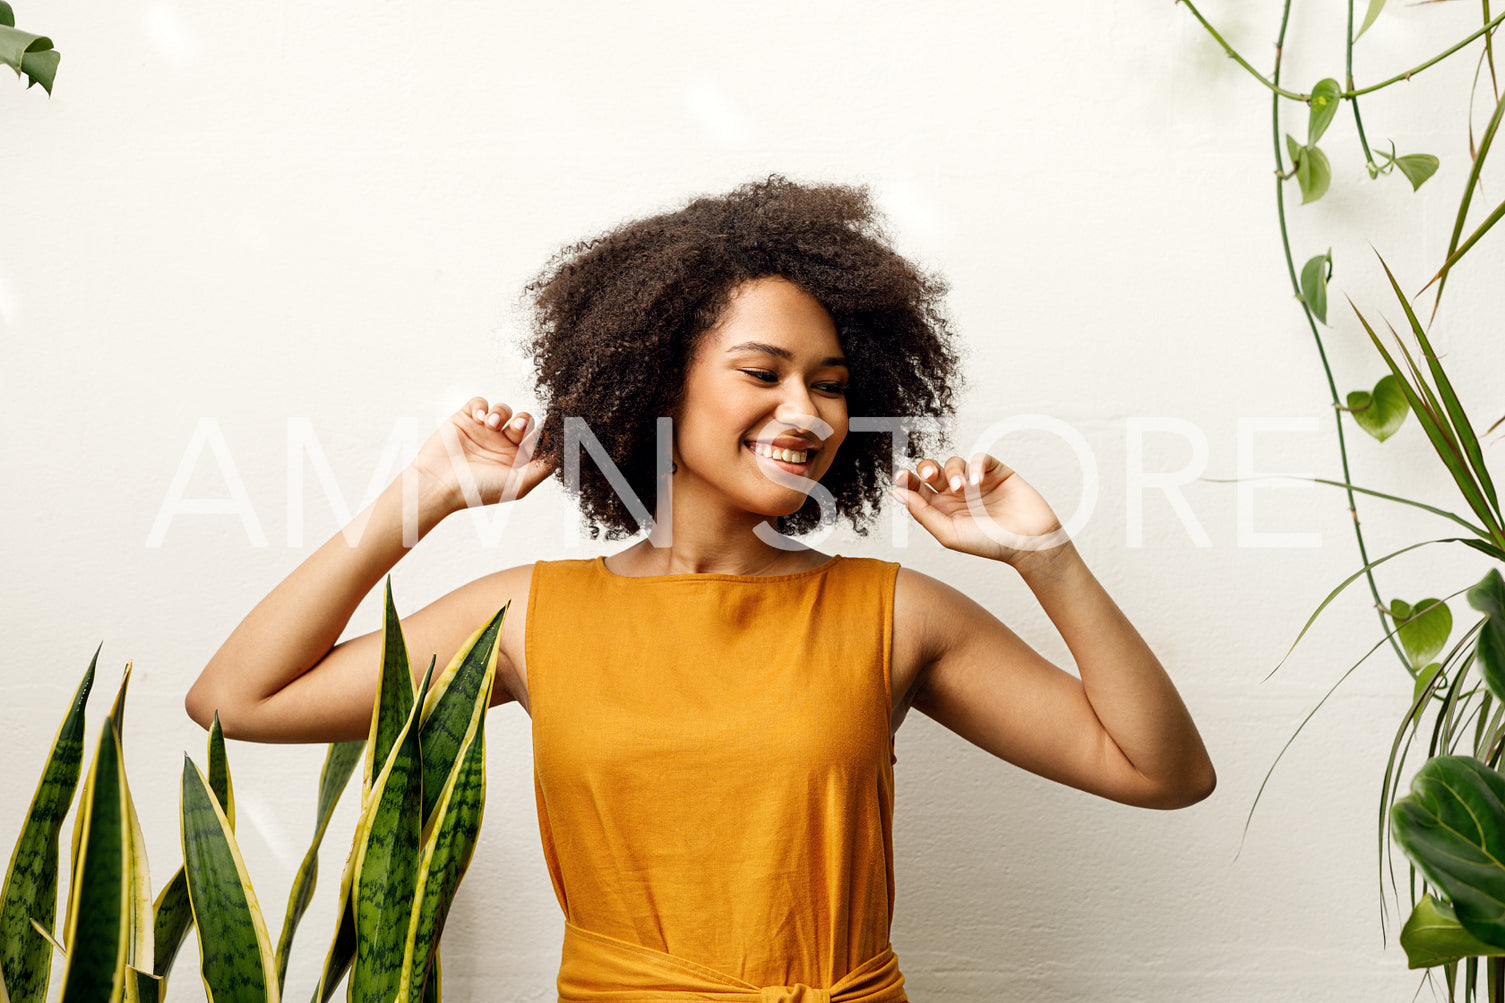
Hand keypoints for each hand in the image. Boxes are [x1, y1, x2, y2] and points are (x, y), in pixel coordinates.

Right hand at [409, 397, 555, 512]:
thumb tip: (567, 450)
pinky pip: (480, 402)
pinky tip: (480, 420)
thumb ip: (543, 467)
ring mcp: (484, 431)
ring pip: (504, 410)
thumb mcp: (518, 484)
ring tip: (491, 425)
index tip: (556, 421)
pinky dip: (483, 406)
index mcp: (517, 460)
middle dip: (523, 422)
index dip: (548, 430)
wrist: (439, 485)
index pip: (539, 439)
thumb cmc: (478, 490)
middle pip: (524, 422)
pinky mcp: (466, 419)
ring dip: (502, 413)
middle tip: (515, 428)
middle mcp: (503, 444)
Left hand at [890, 452, 1067, 565]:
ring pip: (954, 462)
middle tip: (929, 474)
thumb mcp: (948, 533)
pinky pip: (980, 458)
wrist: (1028, 542)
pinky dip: (975, 466)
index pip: (918, 488)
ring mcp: (976, 482)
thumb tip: (895, 492)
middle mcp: (956, 494)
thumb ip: (921, 512)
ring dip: (954, 471)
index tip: (901, 476)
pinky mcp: (996, 472)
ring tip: (962, 488)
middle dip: (926, 468)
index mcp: (941, 509)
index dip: (907, 479)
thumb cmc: (989, 544)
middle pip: (932, 470)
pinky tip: (977, 481)